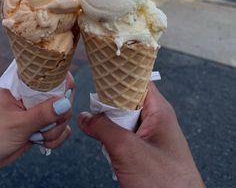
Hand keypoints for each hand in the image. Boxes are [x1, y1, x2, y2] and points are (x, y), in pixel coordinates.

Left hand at [0, 73, 73, 186]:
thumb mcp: (17, 124)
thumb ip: (42, 114)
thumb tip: (66, 103)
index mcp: (24, 85)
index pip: (51, 75)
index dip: (62, 86)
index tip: (62, 102)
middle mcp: (33, 96)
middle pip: (63, 97)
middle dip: (59, 115)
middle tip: (45, 126)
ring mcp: (38, 111)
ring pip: (63, 115)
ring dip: (55, 131)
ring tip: (37, 137)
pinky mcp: (41, 126)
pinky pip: (60, 130)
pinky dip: (55, 139)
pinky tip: (41, 144)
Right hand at [78, 83, 203, 187]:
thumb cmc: (166, 184)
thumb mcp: (127, 150)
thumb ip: (103, 128)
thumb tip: (85, 117)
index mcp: (159, 110)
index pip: (137, 81)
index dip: (119, 76)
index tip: (98, 73)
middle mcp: (156, 120)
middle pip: (126, 100)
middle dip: (108, 106)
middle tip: (93, 110)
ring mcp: (150, 137)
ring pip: (123, 121)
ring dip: (110, 126)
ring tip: (99, 130)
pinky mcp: (145, 152)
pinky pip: (125, 138)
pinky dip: (114, 141)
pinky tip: (108, 149)